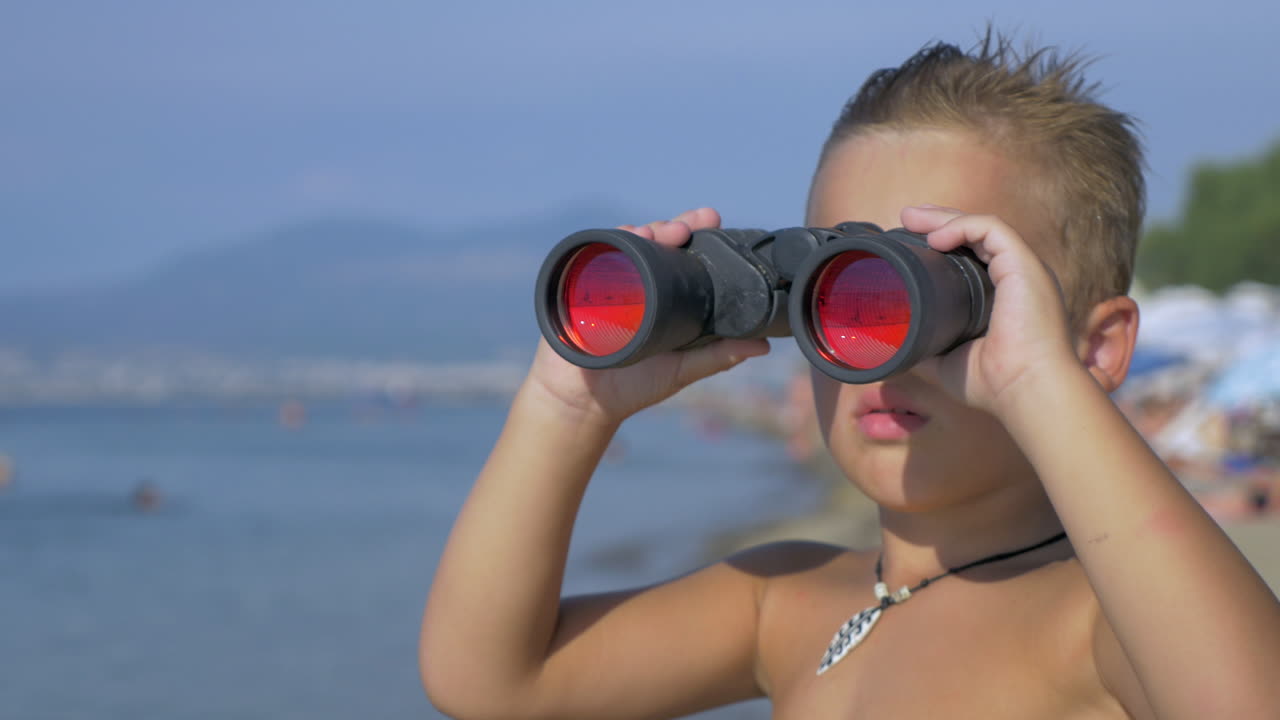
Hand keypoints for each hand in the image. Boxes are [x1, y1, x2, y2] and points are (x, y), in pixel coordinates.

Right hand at [525, 208, 770, 426]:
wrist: (584, 403)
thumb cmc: (634, 387)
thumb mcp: (682, 370)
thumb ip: (718, 356)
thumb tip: (763, 346)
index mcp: (665, 296)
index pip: (683, 256)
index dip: (697, 234)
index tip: (712, 219)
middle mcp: (638, 283)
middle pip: (656, 242)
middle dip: (673, 226)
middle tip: (688, 226)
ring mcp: (609, 283)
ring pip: (628, 244)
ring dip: (643, 231)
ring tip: (657, 231)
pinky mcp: (582, 288)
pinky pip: (594, 257)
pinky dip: (609, 243)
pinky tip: (624, 237)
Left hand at [899, 205, 1077, 412]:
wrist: (1026, 390)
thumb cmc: (994, 384)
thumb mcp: (946, 362)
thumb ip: (924, 346)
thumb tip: (892, 342)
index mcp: (1005, 296)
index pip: (975, 255)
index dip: (946, 241)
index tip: (913, 238)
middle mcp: (1018, 278)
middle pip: (977, 235)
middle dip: (940, 220)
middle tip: (907, 217)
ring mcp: (1024, 269)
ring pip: (984, 226)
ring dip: (945, 217)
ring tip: (911, 217)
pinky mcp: (1026, 265)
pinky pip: (993, 228)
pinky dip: (962, 226)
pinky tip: (935, 238)